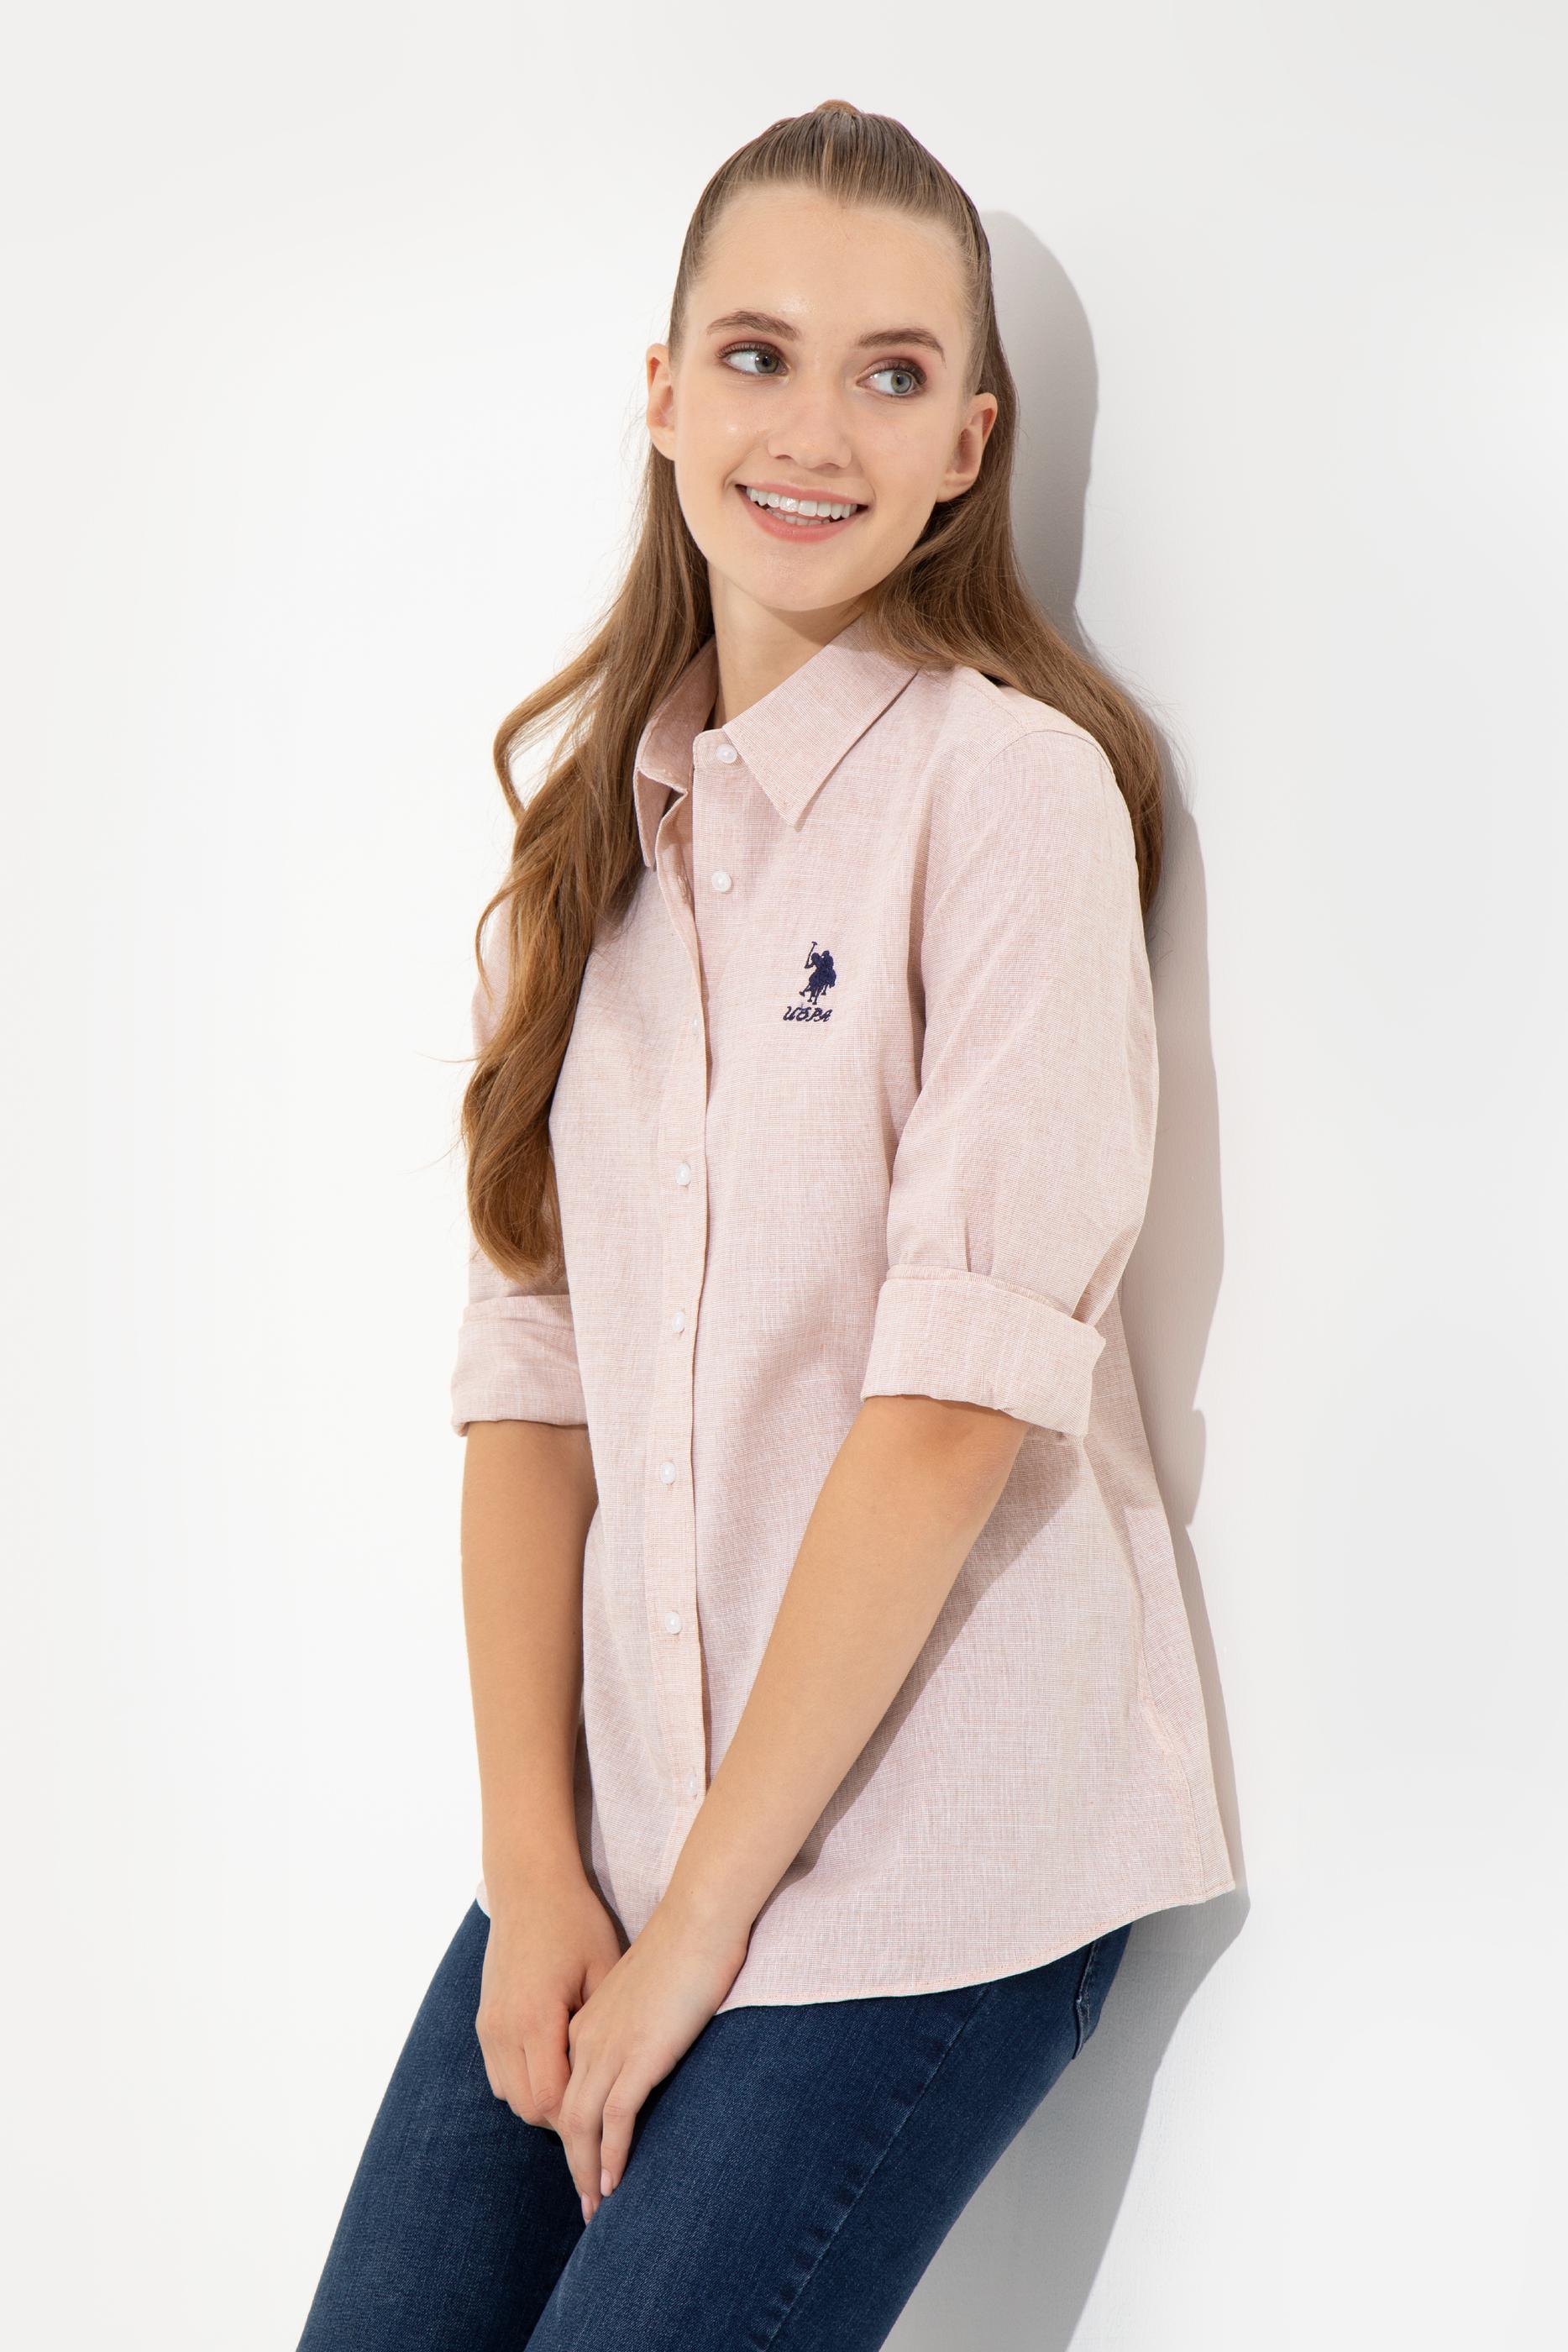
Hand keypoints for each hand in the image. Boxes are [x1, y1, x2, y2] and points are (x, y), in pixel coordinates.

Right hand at [476, 1869, 626, 2138]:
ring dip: (541, 2101)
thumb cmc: (576, 1923)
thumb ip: (606, 2028)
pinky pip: (499, 2074)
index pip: (553, 2101)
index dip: (582, 2119)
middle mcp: (504, 2029)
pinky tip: (555, 2067)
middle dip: (562, 2119)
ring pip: (510, 2095)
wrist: (529, 1885)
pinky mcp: (484, 2019)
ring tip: (580, 2092)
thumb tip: (624, 2074)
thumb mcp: (604, 1970)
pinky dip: (524, 2083)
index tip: (612, 2120)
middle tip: (601, 2113)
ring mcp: (489, 2025)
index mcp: (536, 2020)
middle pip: (528, 2108)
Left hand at [559, 1893, 750, 2219]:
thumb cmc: (682, 1949)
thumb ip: (636, 2024)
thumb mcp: (647, 1994)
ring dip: (588, 2172)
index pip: (569, 2091)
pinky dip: (613, 2156)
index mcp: (587, 2024)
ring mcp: (610, 2047)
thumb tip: (646, 2048)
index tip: (587, 2167)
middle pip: (567, 2117)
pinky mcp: (639, 2055)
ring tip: (598, 2207)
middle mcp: (587, 2039)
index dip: (574, 2135)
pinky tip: (617, 2183)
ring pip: (582, 2126)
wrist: (697, 1917)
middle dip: (576, 2166)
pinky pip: (615, 2119)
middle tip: (588, 2205)